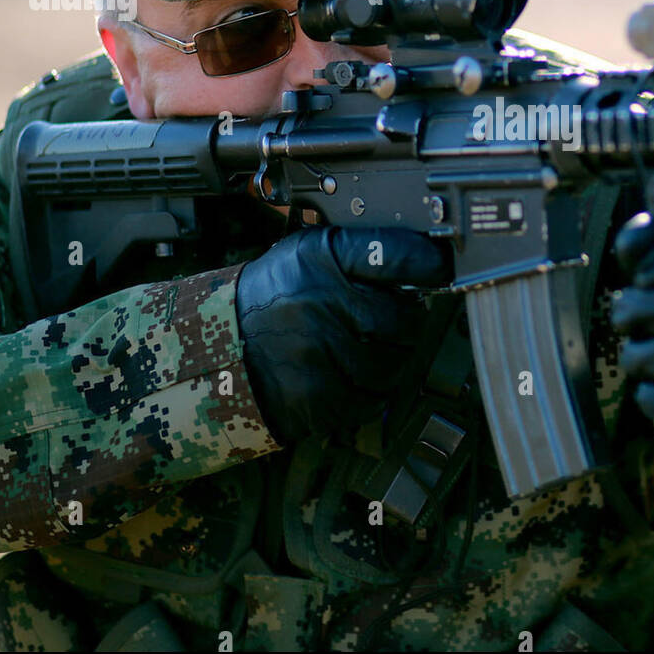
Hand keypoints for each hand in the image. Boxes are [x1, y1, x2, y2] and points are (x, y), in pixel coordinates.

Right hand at [236, 225, 451, 444]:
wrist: (214, 350)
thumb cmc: (270, 300)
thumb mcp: (303, 257)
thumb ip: (355, 256)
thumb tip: (418, 262)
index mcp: (320, 260)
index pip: (396, 255)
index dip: (427, 262)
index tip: (439, 266)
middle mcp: (321, 302)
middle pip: (404, 318)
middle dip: (407, 323)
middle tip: (393, 323)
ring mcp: (320, 353)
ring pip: (395, 363)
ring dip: (393, 360)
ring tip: (368, 351)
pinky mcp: (319, 397)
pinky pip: (374, 398)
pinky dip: (372, 391)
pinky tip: (352, 377)